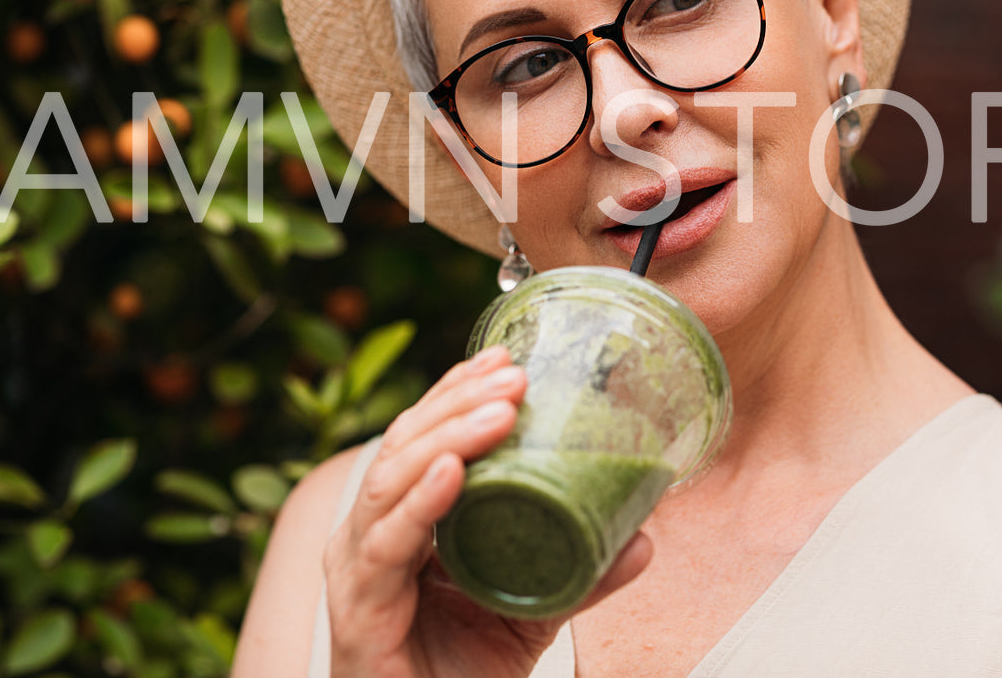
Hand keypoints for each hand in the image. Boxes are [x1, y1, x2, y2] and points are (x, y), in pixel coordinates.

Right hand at [323, 345, 653, 677]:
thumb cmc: (460, 673)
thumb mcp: (531, 613)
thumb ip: (579, 577)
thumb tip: (644, 538)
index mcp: (403, 521)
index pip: (424, 437)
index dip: (458, 391)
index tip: (507, 356)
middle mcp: (371, 535)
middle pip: (406, 445)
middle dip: (459, 401)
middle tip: (516, 375)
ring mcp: (357, 569)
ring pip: (392, 481)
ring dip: (448, 436)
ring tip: (501, 412)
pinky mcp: (358, 610)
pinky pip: (386, 545)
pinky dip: (419, 502)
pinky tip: (452, 472)